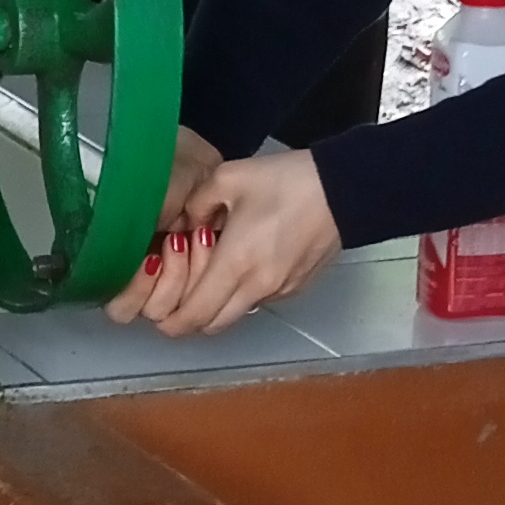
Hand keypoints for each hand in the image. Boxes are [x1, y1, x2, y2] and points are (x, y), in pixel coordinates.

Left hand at [105, 141, 341, 337]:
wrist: (344, 189)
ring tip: (215, 267)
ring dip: (218, 303)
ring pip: (235, 315)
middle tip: (181, 288)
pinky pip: (258, 301)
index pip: (193, 316)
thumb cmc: (288, 181)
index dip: (170, 321)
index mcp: (235, 263)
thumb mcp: (228, 178)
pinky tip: (245, 262)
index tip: (159, 310)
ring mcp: (279, 291)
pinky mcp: (296, 288)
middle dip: (190, 316)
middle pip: (211, 325)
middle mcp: (257, 287)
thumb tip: (184, 225)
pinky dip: (243, 292)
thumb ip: (195, 204)